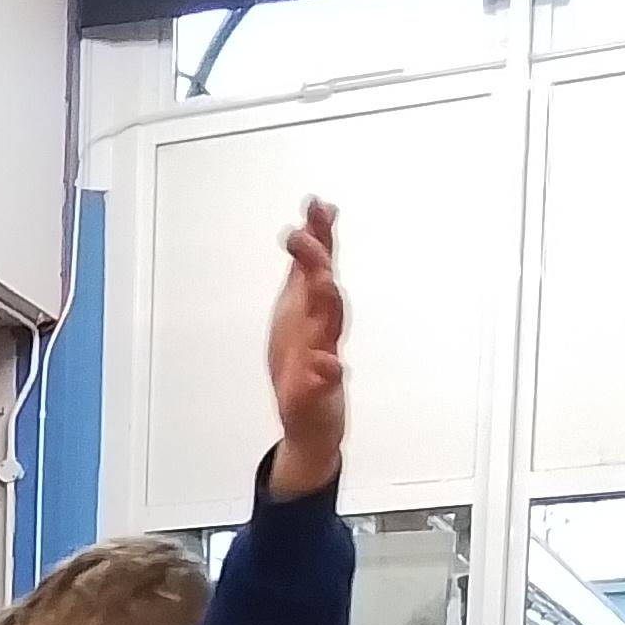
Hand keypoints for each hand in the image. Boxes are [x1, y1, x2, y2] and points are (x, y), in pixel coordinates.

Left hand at [266, 199, 345, 499]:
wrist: (310, 421)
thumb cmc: (302, 365)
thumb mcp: (295, 311)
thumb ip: (301, 273)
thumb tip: (304, 230)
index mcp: (312, 308)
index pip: (319, 264)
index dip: (318, 234)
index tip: (315, 203)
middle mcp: (322, 326)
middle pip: (324, 287)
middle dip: (317, 259)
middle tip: (305, 235)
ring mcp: (323, 357)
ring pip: (330, 326)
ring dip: (326, 301)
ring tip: (320, 278)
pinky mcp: (321, 390)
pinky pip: (328, 379)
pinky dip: (328, 370)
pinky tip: (327, 363)